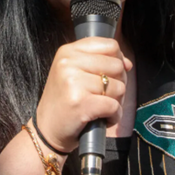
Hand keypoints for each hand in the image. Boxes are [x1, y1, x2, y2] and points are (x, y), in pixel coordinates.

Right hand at [34, 38, 130, 153]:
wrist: (47, 129)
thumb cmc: (64, 101)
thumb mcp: (73, 72)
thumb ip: (99, 62)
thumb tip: (128, 64)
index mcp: (67, 52)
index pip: (110, 45)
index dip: (118, 60)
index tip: (111, 74)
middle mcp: (68, 63)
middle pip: (117, 66)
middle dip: (118, 83)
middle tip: (104, 95)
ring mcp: (73, 82)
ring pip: (118, 87)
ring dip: (116, 102)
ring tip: (100, 108)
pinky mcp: (81, 103)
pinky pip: (114, 106)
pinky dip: (114, 116)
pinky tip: (102, 118)